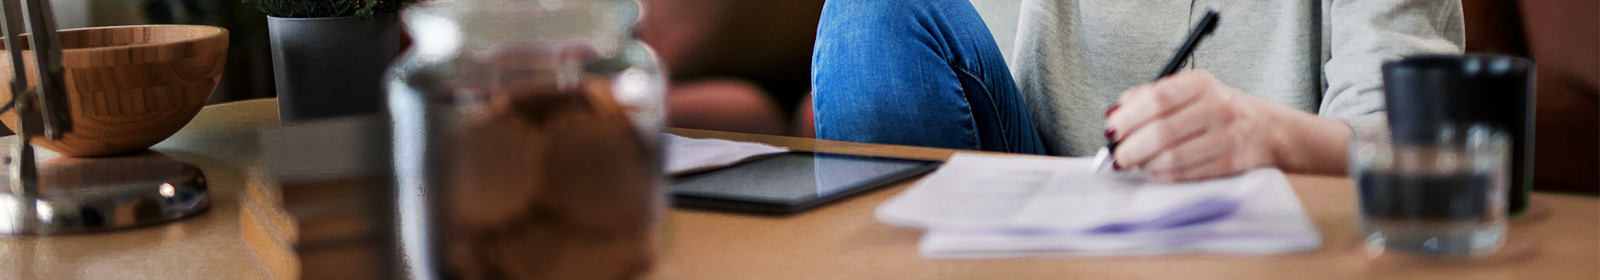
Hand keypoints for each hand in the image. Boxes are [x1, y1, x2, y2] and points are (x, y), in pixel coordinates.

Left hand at [1104, 70, 1275, 181]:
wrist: (1266, 128)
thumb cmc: (1216, 109)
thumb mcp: (1188, 91)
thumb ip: (1149, 96)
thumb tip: (1115, 114)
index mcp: (1200, 83)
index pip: (1156, 99)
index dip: (1128, 118)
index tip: (1111, 130)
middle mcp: (1217, 106)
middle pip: (1161, 131)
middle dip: (1131, 147)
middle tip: (1118, 155)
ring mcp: (1226, 136)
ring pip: (1172, 157)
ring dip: (1145, 164)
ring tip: (1137, 162)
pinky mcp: (1231, 162)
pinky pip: (1186, 174)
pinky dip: (1162, 175)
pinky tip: (1156, 170)